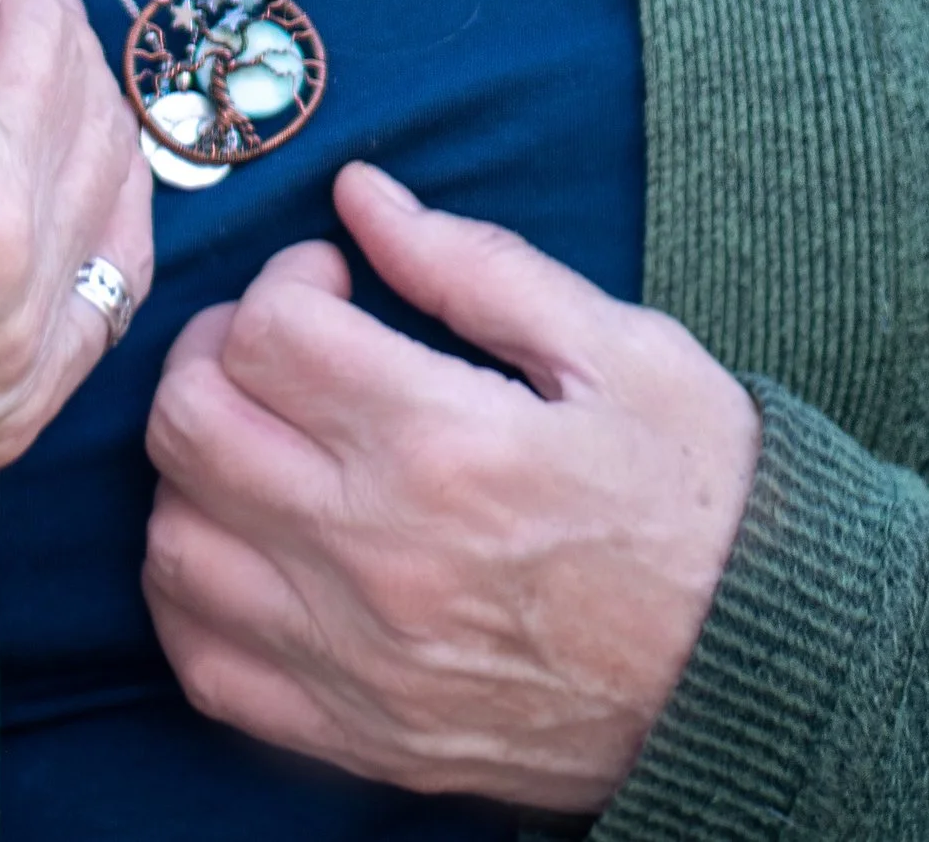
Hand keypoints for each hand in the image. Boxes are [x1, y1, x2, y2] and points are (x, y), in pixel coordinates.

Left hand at [142, 159, 758, 815]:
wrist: (754, 673)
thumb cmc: (697, 496)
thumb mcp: (616, 347)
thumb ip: (472, 265)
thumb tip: (360, 193)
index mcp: (441, 440)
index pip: (266, 333)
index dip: (286, 278)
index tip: (333, 280)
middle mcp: (376, 553)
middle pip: (189, 428)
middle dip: (213, 352)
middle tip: (281, 343)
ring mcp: (357, 656)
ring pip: (174, 547)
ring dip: (195, 472)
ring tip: (263, 440)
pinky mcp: (357, 734)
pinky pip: (205, 666)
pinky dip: (195, 598)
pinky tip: (249, 546)